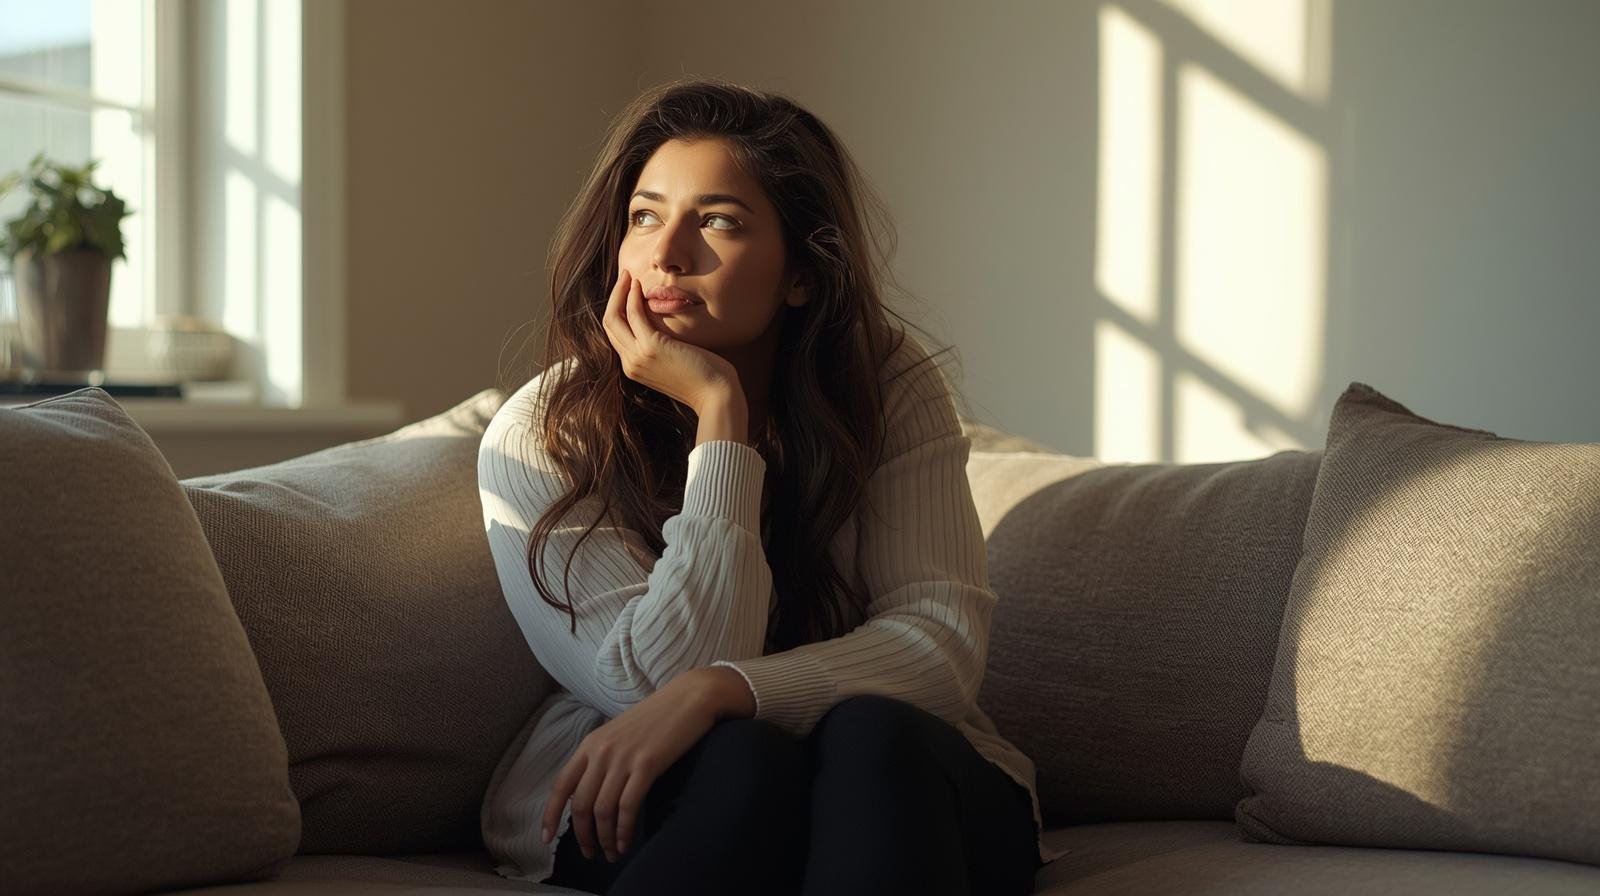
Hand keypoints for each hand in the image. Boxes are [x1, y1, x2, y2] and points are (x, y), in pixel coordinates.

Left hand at [541, 669, 719, 862]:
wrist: (689, 697)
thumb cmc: (657, 717)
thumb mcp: (619, 734)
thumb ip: (602, 758)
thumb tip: (591, 793)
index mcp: (590, 744)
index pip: (561, 786)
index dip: (550, 815)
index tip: (546, 838)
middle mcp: (601, 752)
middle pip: (581, 805)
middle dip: (583, 836)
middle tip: (591, 853)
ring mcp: (623, 758)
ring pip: (603, 810)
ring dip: (606, 839)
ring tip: (612, 854)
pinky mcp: (647, 765)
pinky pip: (628, 807)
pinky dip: (624, 831)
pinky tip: (626, 843)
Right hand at [602, 266, 740, 412]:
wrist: (716, 396)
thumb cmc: (703, 379)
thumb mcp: (675, 363)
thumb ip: (662, 350)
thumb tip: (665, 331)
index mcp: (634, 368)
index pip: (615, 334)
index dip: (618, 310)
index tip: (626, 291)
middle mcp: (630, 364)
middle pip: (609, 324)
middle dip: (614, 297)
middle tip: (624, 277)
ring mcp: (638, 357)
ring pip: (614, 318)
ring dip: (620, 292)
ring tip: (628, 275)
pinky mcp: (651, 347)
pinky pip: (634, 315)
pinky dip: (633, 297)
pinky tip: (638, 285)